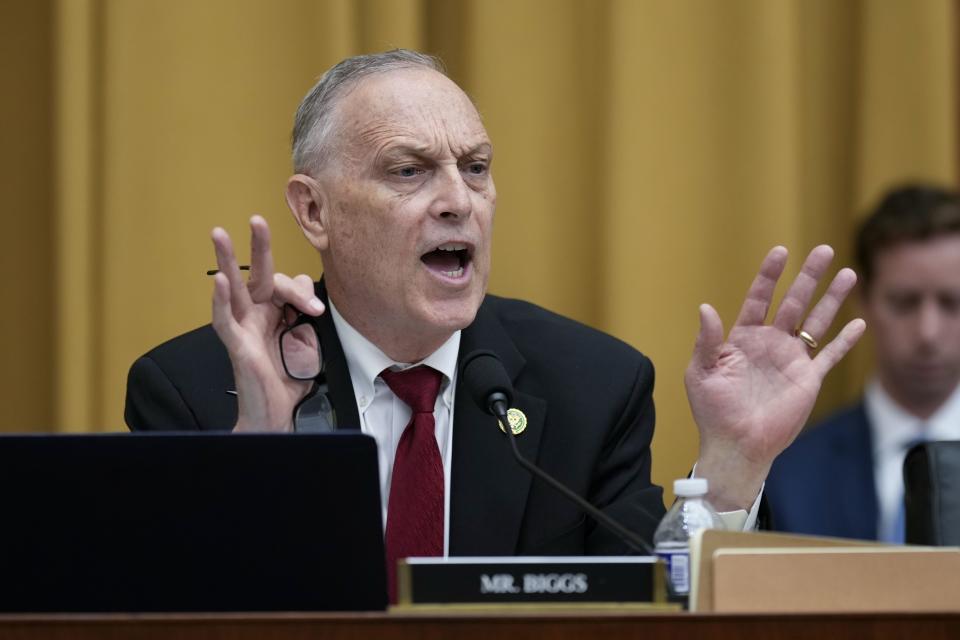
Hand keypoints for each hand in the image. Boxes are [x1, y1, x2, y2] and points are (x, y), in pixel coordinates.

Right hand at [210, 215, 324, 431]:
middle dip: (258, 246)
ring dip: (225, 259)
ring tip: (219, 233)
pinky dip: (220, 300)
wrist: (277, 413)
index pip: (285, 285)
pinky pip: (224, 319)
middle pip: (256, 275)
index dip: (302, 292)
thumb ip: (305, 314)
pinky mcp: (236, 345)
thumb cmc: (288, 379)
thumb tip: (306, 290)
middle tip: (257, 219)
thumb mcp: (307, 341)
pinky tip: (219, 280)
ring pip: (231, 288)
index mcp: (274, 313)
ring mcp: (243, 328)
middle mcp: (256, 316)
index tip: (314, 310)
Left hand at [685, 245, 865, 509]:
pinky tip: (858, 322)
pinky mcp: (808, 379)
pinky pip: (830, 355)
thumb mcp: (702, 372)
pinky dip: (845, 340)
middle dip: (809, 277)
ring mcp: (791, 360)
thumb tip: (706, 307)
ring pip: (816, 322)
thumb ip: (707, 340)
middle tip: (824, 250)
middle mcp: (769, 344)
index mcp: (742, 338)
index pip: (758, 298)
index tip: (781, 251)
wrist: (735, 444)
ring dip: (832, 299)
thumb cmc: (713, 411)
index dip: (769, 276)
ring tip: (849, 274)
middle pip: (793, 302)